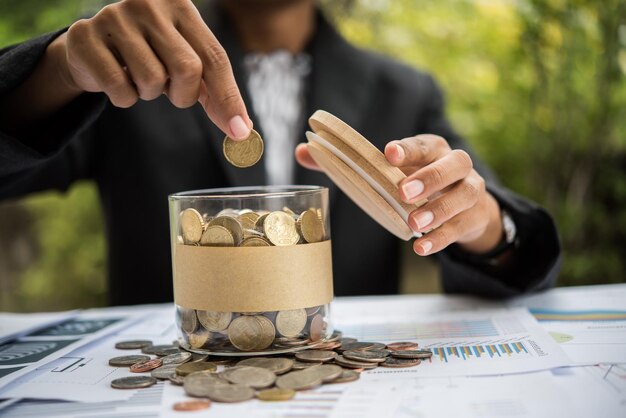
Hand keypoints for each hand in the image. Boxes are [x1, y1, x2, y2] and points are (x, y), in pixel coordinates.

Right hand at [59, 0, 250, 138]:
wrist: (91, 47)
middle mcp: (149, 4)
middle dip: (183, 94)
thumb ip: (214, 91)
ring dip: (149, 94)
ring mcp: (115, 17)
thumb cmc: (150, 56)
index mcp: (181, 6)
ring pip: (152, 80)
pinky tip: (117, 79)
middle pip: (188, 69)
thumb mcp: (185, 64)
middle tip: (168, 90)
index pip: (214, 57)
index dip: (229, 98)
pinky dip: (124, 98)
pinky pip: (120, 88)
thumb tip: (242, 129)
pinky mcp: (85, 37)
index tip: (240, 131)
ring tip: (138, 77)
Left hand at [295, 134, 503, 255]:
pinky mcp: (473, 217)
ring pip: (462, 195)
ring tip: (413, 224)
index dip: (407, 148)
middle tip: (403, 192)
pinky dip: (442, 238)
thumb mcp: (392, 171)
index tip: (388, 153)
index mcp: (433, 148)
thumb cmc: (419, 182)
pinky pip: (461, 227)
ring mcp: (471, 190)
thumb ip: (348, 162)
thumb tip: (302, 150)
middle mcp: (457, 164)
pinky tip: (421, 248)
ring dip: (438, 210)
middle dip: (429, 177)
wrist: (467, 207)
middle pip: (452, 164)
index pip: (423, 143)